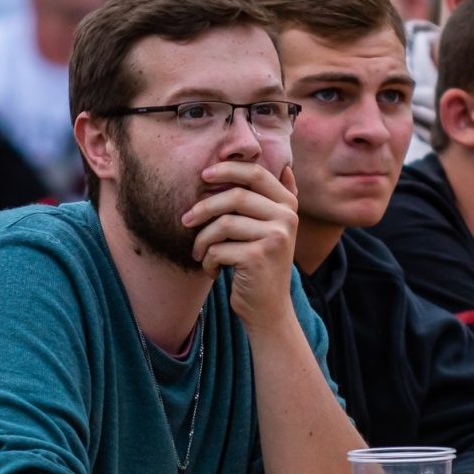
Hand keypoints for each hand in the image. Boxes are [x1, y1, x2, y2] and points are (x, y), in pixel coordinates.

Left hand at [184, 162, 300, 330]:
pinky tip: (213, 270)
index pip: (256, 173)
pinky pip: (219, 248)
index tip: (204, 176)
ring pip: (223, 224)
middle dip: (204, 207)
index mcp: (288, 205)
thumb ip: (276, 200)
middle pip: (235, 197)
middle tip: (185, 220)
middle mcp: (286, 218)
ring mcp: (275, 237)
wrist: (268, 308)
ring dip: (202, 240)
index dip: (228, 169)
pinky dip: (209, 261)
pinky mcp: (259, 257)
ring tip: (199, 253)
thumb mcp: (274, 229)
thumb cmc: (261, 265)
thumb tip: (285, 165)